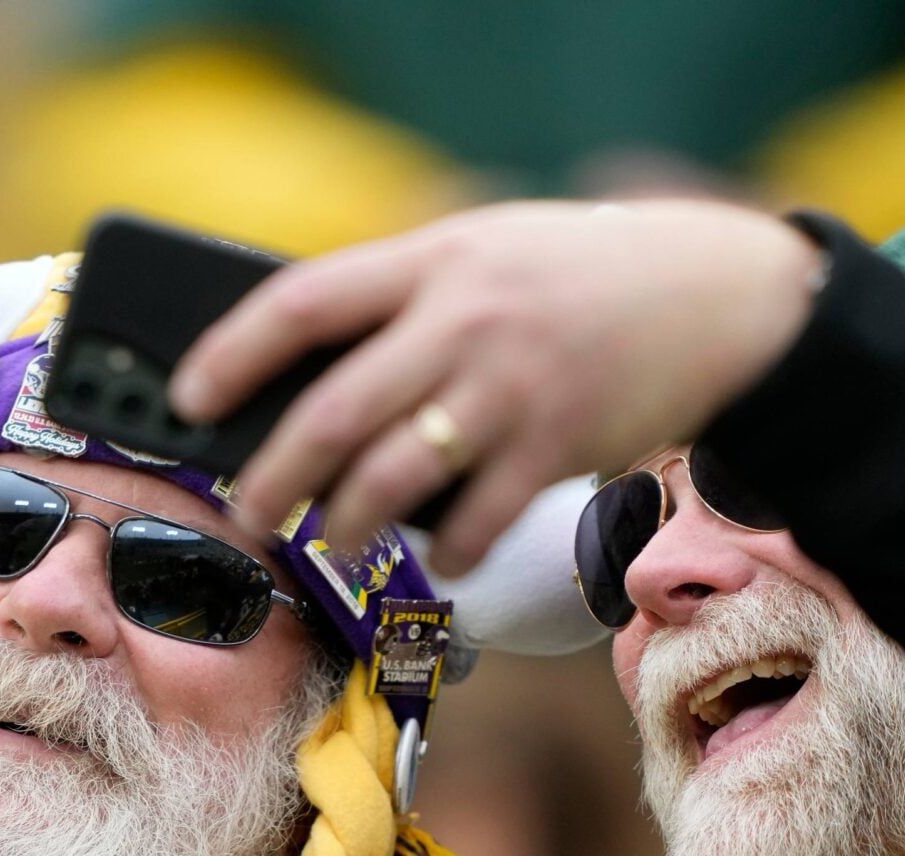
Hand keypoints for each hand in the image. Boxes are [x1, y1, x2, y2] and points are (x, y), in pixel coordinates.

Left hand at [167, 200, 822, 575]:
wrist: (718, 292)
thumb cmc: (574, 277)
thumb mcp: (483, 250)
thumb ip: (403, 298)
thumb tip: (299, 376)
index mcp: (432, 260)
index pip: (303, 302)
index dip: (231, 353)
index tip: (186, 395)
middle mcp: (464, 321)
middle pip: (333, 412)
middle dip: (273, 476)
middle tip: (246, 512)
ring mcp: (511, 387)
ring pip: (394, 478)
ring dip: (347, 525)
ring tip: (331, 541)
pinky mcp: (558, 443)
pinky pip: (476, 518)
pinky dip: (450, 550)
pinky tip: (442, 558)